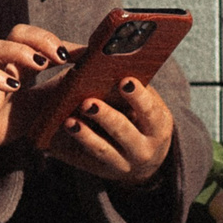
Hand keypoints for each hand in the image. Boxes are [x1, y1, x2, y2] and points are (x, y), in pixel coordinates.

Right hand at [0, 24, 74, 163]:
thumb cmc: (15, 120)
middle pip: (18, 32)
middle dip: (41, 39)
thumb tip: (93, 75)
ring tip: (40, 64)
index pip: (40, 40)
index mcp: (23, 63)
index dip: (60, 42)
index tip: (83, 53)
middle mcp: (6, 64)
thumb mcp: (48, 102)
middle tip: (60, 56)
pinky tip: (13, 86)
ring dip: (21, 52)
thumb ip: (66, 87)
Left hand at [49, 75, 173, 187]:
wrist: (141, 157)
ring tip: (70, 120)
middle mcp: (145, 149)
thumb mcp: (144, 103)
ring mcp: (124, 163)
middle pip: (124, 131)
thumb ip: (131, 84)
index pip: (151, 110)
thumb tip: (104, 52)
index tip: (124, 81)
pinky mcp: (103, 170)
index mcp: (158, 125)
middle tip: (88, 102)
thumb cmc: (137, 116)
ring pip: (103, 149)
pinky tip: (64, 131)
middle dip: (106, 116)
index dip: (138, 96)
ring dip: (85, 135)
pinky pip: (87, 158)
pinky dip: (75, 144)